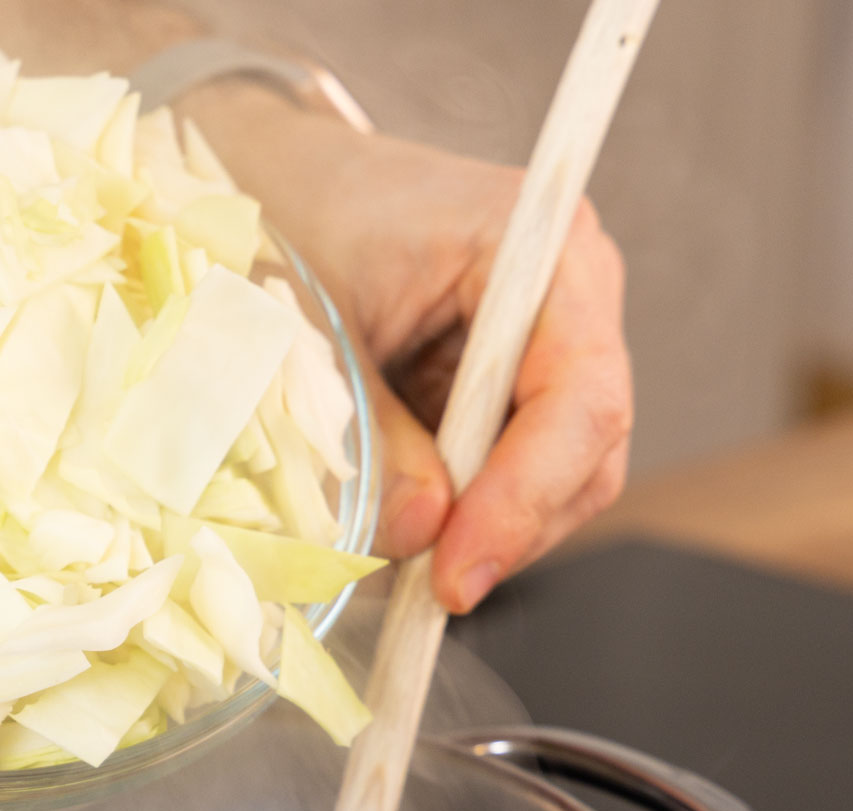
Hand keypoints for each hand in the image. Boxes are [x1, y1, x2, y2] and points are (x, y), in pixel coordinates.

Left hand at [186, 88, 631, 613]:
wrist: (268, 177)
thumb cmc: (293, 214)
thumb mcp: (316, 325)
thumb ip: (371, 433)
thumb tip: (419, 533)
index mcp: (536, 248)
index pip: (579, 397)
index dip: (526, 499)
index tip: (461, 572)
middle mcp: (564, 300)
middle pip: (584, 454)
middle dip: (506, 529)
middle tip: (426, 590)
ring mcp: (539, 351)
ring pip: (552, 480)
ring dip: (479, 529)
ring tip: (395, 556)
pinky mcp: (499, 392)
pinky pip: (503, 476)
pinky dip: (457, 514)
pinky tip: (400, 524)